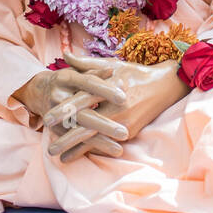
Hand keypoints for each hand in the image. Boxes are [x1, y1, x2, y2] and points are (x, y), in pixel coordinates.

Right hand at [13, 58, 127, 162]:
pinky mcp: (55, 129)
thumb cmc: (67, 80)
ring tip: (118, 150)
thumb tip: (113, 71)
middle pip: (84, 113)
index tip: (123, 98)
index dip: (106, 90)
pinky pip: (72, 142)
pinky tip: (103, 154)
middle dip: (104, 125)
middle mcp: (59, 97)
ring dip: (99, 142)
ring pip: (79, 131)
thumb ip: (95, 70)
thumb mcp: (78, 70)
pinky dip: (88, 149)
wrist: (38, 90)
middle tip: (124, 133)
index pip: (89, 84)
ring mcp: (56, 116)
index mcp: (67, 78)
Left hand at [52, 53, 188, 162]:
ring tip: (59, 157)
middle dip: (66, 138)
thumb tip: (64, 56)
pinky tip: (78, 156)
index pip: (82, 100)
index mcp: (109, 87)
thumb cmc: (135, 73)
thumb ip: (86, 63)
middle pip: (86, 125)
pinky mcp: (129, 131)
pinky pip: (107, 142)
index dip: (64, 110)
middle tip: (49, 147)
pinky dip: (92, 150)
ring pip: (96, 138)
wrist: (165, 85)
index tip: (47, 118)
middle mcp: (116, 106)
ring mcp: (123, 121)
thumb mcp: (112, 65)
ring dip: (76, 149)